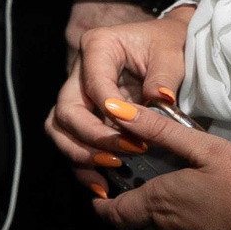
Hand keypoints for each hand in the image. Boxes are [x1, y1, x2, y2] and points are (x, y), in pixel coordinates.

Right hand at [46, 4, 190, 199]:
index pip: (93, 83)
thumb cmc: (167, 44)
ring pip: (59, 128)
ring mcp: (77, 95)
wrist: (166, 45)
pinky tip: (101, 184)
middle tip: (122, 154)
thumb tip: (159, 101)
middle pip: (67, 110)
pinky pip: (71, 140)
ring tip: (107, 173)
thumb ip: (163, 76)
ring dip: (79, 154)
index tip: (133, 133)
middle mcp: (78, 71)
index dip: (108, 110)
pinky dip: (82, 164)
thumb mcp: (171, 53)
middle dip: (91, 137)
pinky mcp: (84, 115)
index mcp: (97, 47)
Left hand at [92, 107, 230, 229]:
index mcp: (160, 204)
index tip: (100, 201)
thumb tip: (116, 111)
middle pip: (141, 229)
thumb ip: (161, 130)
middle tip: (148, 201)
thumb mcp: (209, 149)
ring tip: (181, 219)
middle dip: (138, 216)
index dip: (105, 206)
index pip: (117, 212)